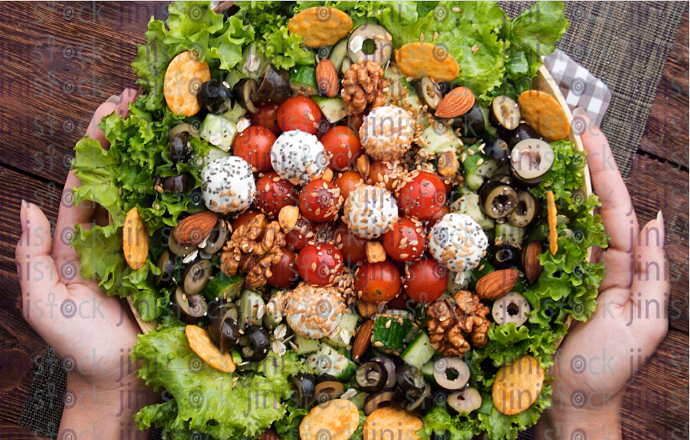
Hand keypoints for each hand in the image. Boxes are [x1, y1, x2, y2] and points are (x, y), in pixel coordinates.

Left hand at [15, 89, 153, 439]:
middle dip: (132, 138)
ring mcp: (147, 246)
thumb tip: (25, 205)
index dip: (98, 144)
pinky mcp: (174, 262)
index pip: (88, 180)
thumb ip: (32, 256)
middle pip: (123, 177)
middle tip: (147, 98)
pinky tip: (198, 173)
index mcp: (80, 239)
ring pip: (153, 195)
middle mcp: (115, 235)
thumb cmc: (78, 345)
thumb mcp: (42, 302)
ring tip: (174, 122)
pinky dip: (188, 198)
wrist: (121, 377)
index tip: (113, 109)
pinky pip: (180, 226)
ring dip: (162, 158)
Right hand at [533, 114, 668, 438]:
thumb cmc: (609, 367)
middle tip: (560, 119)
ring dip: (546, 180)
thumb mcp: (645, 322)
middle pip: (582, 202)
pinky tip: (513, 190)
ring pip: (553, 216)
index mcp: (622, 264)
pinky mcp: (530, 279)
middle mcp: (589, 258)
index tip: (587, 131)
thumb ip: (653, 272)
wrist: (568, 400)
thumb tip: (658, 220)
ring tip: (535, 143)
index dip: (602, 168)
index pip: (613, 207)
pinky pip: (526, 243)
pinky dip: (521, 215)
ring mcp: (557, 267)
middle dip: (575, 161)